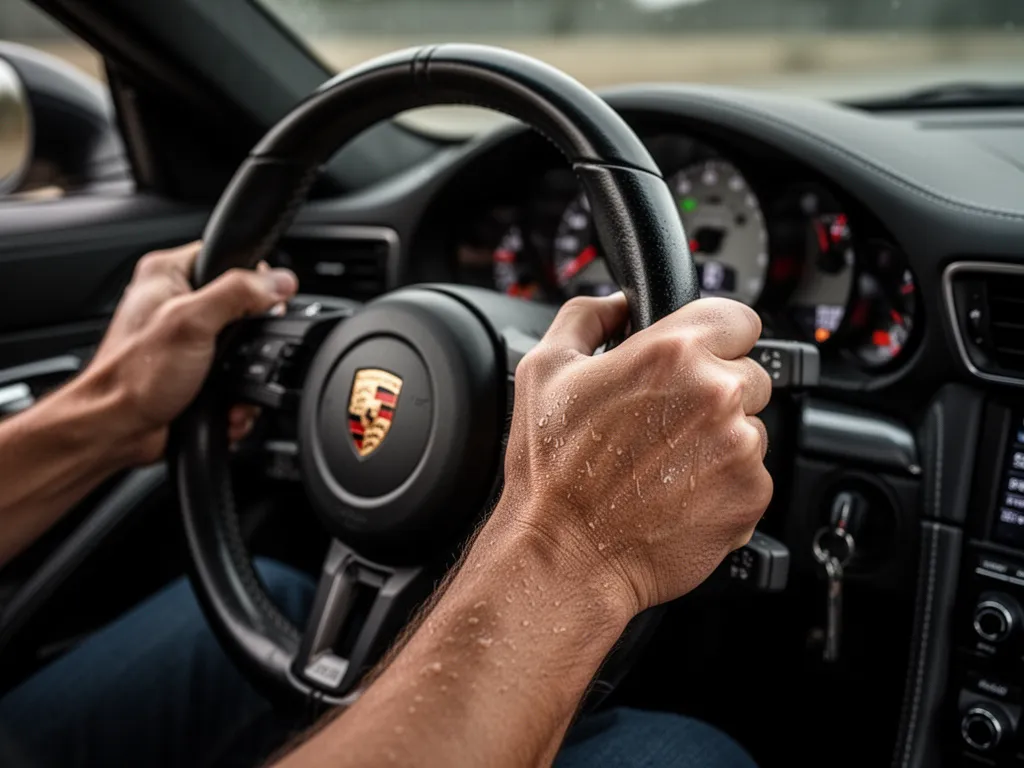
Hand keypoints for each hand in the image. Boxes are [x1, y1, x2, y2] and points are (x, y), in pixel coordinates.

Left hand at [87, 242, 297, 462]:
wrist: (117, 430)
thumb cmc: (133, 376)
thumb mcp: (193, 323)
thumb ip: (239, 294)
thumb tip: (281, 281)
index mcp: (166, 274)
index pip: (226, 255)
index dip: (254, 276)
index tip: (263, 301)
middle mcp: (173, 301)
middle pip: (241, 302)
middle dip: (252, 336)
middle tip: (240, 348)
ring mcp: (184, 338)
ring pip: (241, 343)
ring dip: (247, 371)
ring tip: (231, 382)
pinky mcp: (193, 368)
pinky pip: (232, 373)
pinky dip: (237, 392)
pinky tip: (227, 400)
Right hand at [496, 293, 772, 614]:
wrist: (566, 555)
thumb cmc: (551, 471)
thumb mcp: (545, 369)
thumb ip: (588, 316)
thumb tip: (619, 304)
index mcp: (672, 353)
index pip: (738, 316)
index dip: (714, 336)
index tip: (699, 357)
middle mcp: (716, 394)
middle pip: (749, 373)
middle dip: (715, 391)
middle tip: (666, 422)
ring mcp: (740, 447)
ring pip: (752, 426)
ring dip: (720, 439)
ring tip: (665, 464)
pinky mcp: (751, 494)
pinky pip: (753, 474)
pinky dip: (724, 482)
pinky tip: (678, 493)